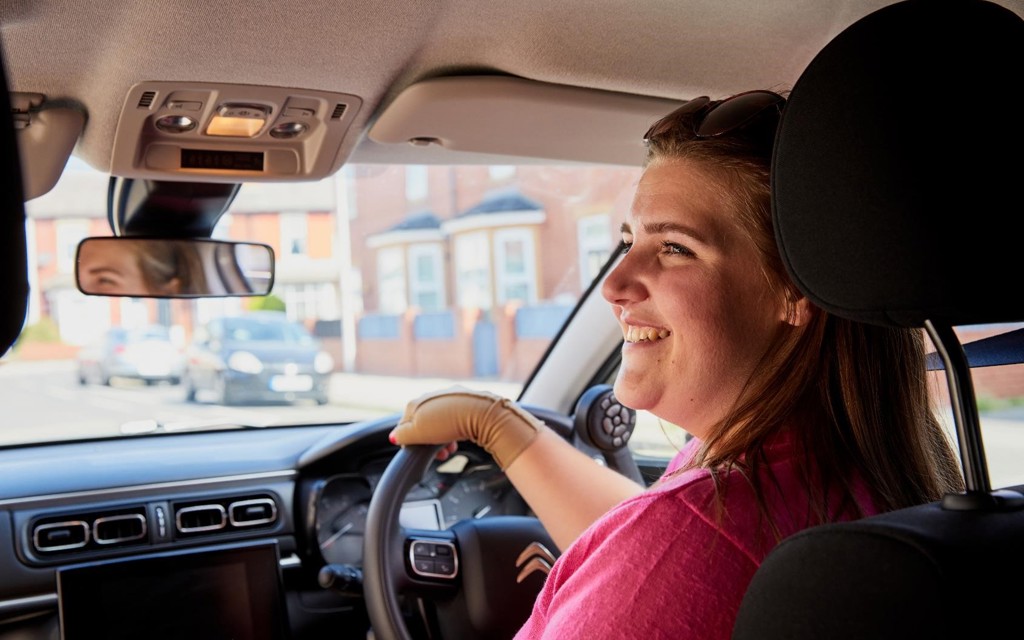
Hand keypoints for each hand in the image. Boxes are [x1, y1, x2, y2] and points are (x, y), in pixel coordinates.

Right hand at [388, 386, 544, 468]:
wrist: (483, 414)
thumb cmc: (450, 422)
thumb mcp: (418, 432)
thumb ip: (402, 435)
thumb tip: (394, 436)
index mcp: (416, 402)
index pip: (405, 425)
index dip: (411, 442)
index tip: (419, 452)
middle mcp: (432, 397)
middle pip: (424, 425)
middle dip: (429, 443)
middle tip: (439, 455)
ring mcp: (450, 398)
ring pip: (440, 423)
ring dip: (442, 440)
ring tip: (450, 450)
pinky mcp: (466, 402)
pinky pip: (455, 419)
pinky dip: (455, 432)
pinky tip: (460, 440)